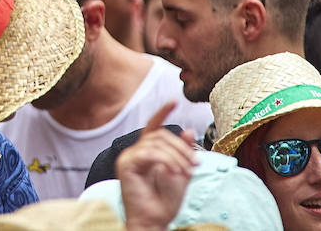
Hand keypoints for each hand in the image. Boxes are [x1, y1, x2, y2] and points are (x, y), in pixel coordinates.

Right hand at [117, 101, 196, 230]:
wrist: (154, 221)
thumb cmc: (164, 202)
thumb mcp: (181, 173)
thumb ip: (183, 153)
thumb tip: (188, 130)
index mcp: (147, 152)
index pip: (153, 126)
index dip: (162, 112)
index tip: (174, 101)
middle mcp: (135, 152)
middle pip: (159, 135)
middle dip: (181, 148)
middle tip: (194, 164)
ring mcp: (128, 157)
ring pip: (156, 143)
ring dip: (176, 156)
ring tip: (186, 172)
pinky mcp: (126, 165)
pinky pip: (148, 153)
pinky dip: (166, 160)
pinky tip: (175, 171)